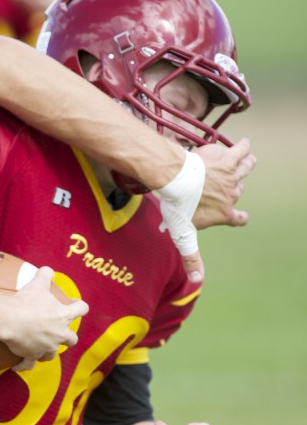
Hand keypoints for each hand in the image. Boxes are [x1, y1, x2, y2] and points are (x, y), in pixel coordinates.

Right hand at [4, 266, 85, 361]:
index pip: (82, 309)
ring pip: (51, 354)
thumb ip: (45, 275)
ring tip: (40, 348)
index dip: (80, 305)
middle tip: (60, 331)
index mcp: (64, 316)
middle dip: (68, 337)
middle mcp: (59, 334)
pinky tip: (18, 366)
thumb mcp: (37, 284)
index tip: (74, 303)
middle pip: (72, 339)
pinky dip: (23, 365)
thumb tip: (48, 270)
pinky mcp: (31, 355)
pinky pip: (28, 364)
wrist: (9, 320)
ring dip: (47, 351)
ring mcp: (46, 347)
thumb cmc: (26, 302)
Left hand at [158, 140, 254, 282]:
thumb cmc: (178, 207)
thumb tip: (196, 282)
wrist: (177, 181)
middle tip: (231, 182)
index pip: (237, 219)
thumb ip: (191, 257)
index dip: (239, 219)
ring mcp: (230, 176)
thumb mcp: (183, 235)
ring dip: (247, 164)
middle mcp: (231, 195)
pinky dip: (244, 147)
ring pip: (245, 169)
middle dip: (236, 186)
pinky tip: (245, 143)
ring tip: (248, 158)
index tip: (240, 218)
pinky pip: (241, 150)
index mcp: (223, 214)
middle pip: (239, 190)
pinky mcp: (226, 159)